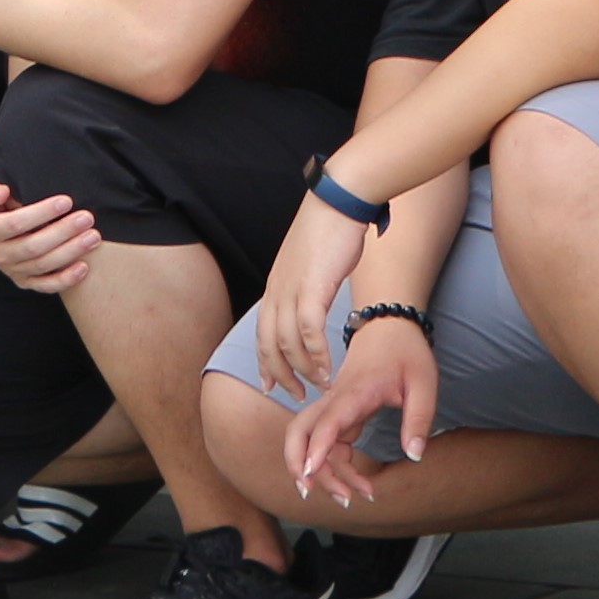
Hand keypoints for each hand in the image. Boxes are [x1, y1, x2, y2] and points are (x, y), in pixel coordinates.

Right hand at [0, 180, 100, 295]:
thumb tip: (3, 191)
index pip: (15, 223)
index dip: (42, 213)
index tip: (66, 201)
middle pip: (33, 246)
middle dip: (63, 232)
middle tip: (87, 218)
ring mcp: (12, 271)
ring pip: (43, 265)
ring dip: (71, 252)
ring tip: (93, 237)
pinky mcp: (24, 282)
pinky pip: (46, 286)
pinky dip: (65, 279)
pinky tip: (84, 267)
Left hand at [256, 190, 368, 399]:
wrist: (337, 202)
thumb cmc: (328, 229)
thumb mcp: (308, 264)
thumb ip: (305, 285)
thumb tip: (312, 299)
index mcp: (274, 287)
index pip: (261, 334)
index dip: (265, 362)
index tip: (271, 384)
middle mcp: (276, 292)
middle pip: (269, 346)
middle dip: (281, 375)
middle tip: (296, 396)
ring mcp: (291, 292)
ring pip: (289, 345)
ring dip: (304, 371)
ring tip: (320, 387)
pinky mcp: (312, 290)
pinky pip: (310, 333)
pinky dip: (318, 356)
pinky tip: (329, 369)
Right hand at [282, 314, 434, 517]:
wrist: (389, 325)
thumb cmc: (406, 353)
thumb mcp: (423, 385)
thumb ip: (419, 420)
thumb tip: (414, 456)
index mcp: (355, 393)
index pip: (327, 422)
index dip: (316, 448)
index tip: (310, 473)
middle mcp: (336, 401)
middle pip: (299, 431)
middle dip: (298, 464)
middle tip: (311, 492)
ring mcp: (334, 407)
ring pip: (309, 441)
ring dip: (319, 471)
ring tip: (348, 498)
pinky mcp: (338, 413)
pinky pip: (326, 443)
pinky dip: (334, 466)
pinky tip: (356, 483)